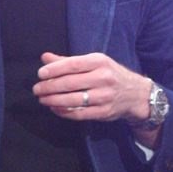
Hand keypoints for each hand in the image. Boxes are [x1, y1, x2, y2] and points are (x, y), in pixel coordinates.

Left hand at [33, 51, 150, 122]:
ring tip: (42, 99)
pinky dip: (63, 112)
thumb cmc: (110, 74)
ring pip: (73, 100)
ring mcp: (104, 96)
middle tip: (36, 89)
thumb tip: (44, 57)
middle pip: (70, 83)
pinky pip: (79, 113)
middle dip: (49, 87)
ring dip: (53, 100)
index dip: (54, 70)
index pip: (72, 64)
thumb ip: (68, 61)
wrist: (135, 94)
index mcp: (99, 62)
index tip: (40, 74)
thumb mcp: (94, 62)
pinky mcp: (103, 112)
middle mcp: (103, 78)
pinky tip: (54, 108)